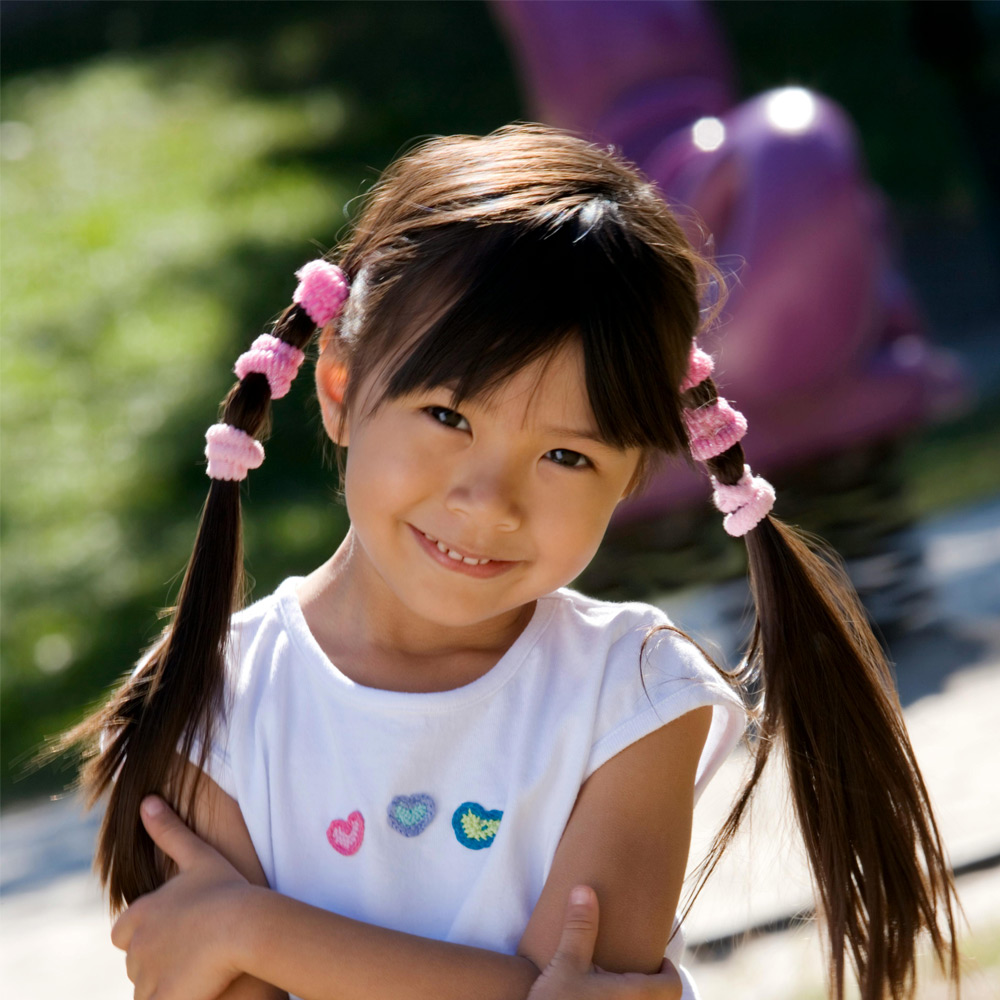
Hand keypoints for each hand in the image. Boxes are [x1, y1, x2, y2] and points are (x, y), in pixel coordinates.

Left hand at [111, 796, 250, 999]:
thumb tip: (147, 800)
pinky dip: (177, 999)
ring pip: (150, 989)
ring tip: (204, 974)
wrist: (248, 925)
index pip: (124, 933)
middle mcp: (135, 947)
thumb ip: (169, 831)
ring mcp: (146, 978)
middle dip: (161, 962)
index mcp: (138, 915)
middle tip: (197, 954)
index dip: (150, 934)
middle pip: (139, 963)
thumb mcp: (199, 856)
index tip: (180, 932)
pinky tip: (201, 990)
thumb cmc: (228, 889)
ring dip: (170, 985)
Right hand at [527, 886, 681, 999]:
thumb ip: (579, 926)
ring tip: (622, 985)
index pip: (673, 986)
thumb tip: (584, 890)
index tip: (656, 960)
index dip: (668, 971)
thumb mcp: (566, 962)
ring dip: (642, 998)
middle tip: (638, 970)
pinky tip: (604, 999)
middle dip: (655, 986)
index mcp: (636, 996)